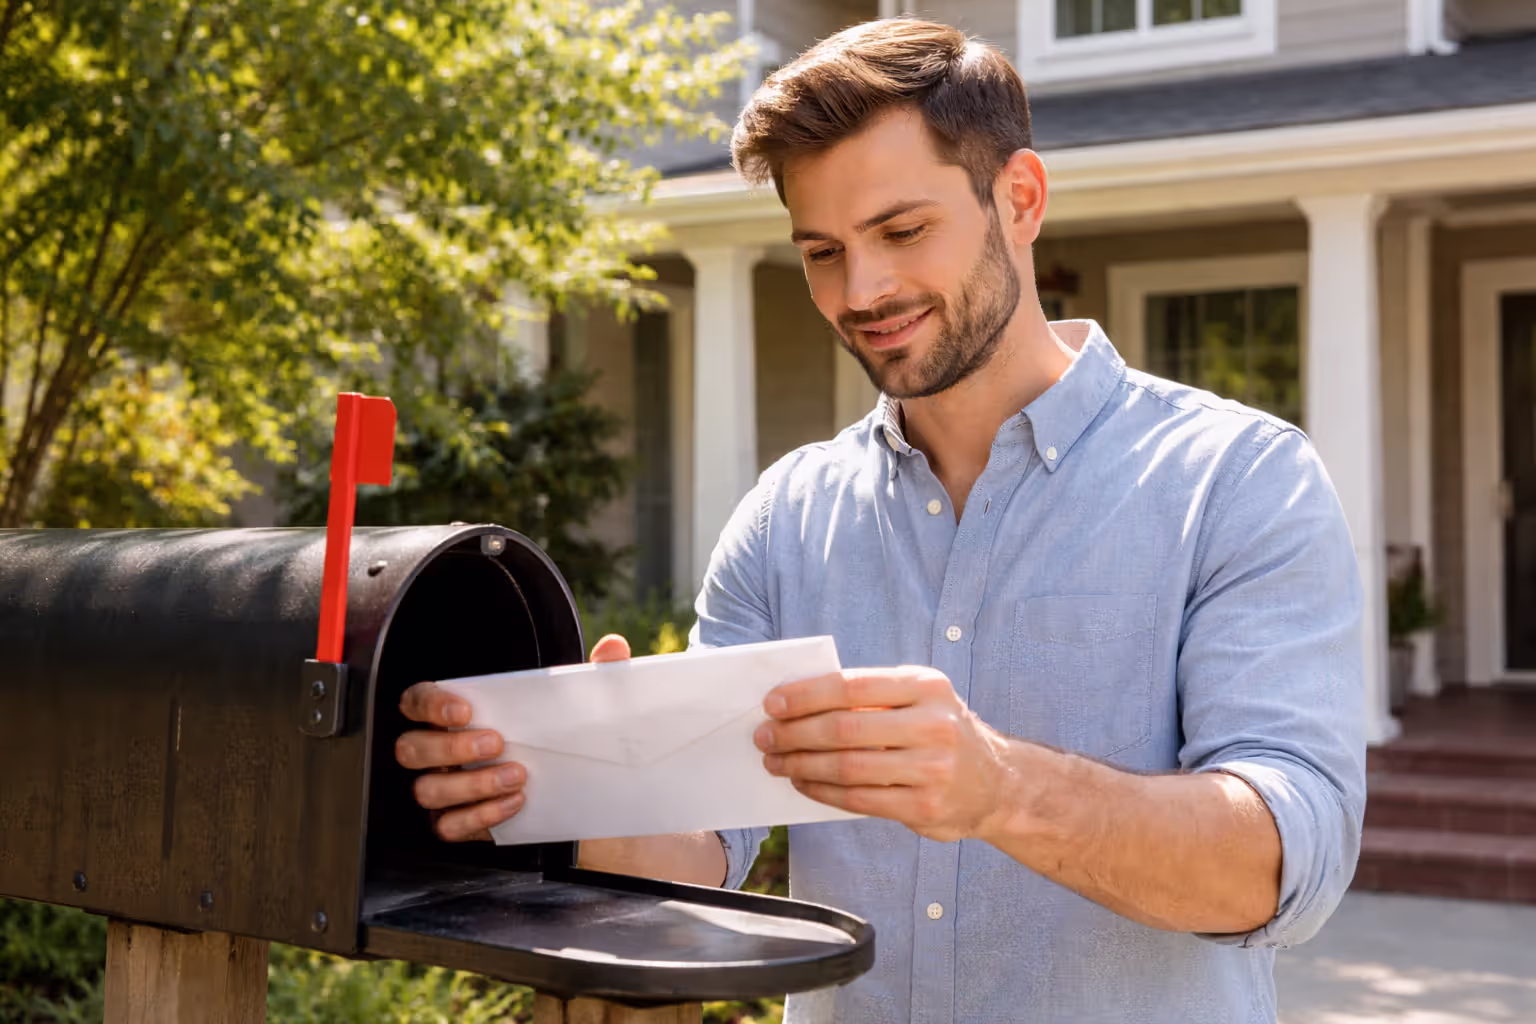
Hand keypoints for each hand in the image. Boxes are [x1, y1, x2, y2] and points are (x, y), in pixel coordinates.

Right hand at [396, 633, 632, 840]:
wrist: (577, 797)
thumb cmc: (559, 741)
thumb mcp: (576, 710)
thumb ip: (593, 678)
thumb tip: (612, 648)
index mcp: (454, 715)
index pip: (416, 702)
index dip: (429, 703)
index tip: (465, 709)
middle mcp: (439, 752)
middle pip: (411, 749)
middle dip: (450, 747)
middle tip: (497, 743)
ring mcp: (445, 789)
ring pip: (427, 790)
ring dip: (471, 784)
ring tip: (517, 776)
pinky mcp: (458, 823)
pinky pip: (449, 826)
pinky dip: (479, 816)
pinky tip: (514, 803)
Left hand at [754, 666, 1012, 842]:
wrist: (996, 783)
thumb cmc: (938, 732)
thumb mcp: (918, 699)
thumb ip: (870, 697)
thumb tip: (797, 702)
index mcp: (926, 686)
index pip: (852, 686)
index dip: (805, 695)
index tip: (771, 703)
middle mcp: (934, 724)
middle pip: (844, 729)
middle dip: (794, 733)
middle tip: (765, 736)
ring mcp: (932, 768)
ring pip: (847, 767)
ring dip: (801, 764)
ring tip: (776, 761)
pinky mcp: (925, 806)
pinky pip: (858, 799)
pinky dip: (822, 790)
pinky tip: (803, 782)